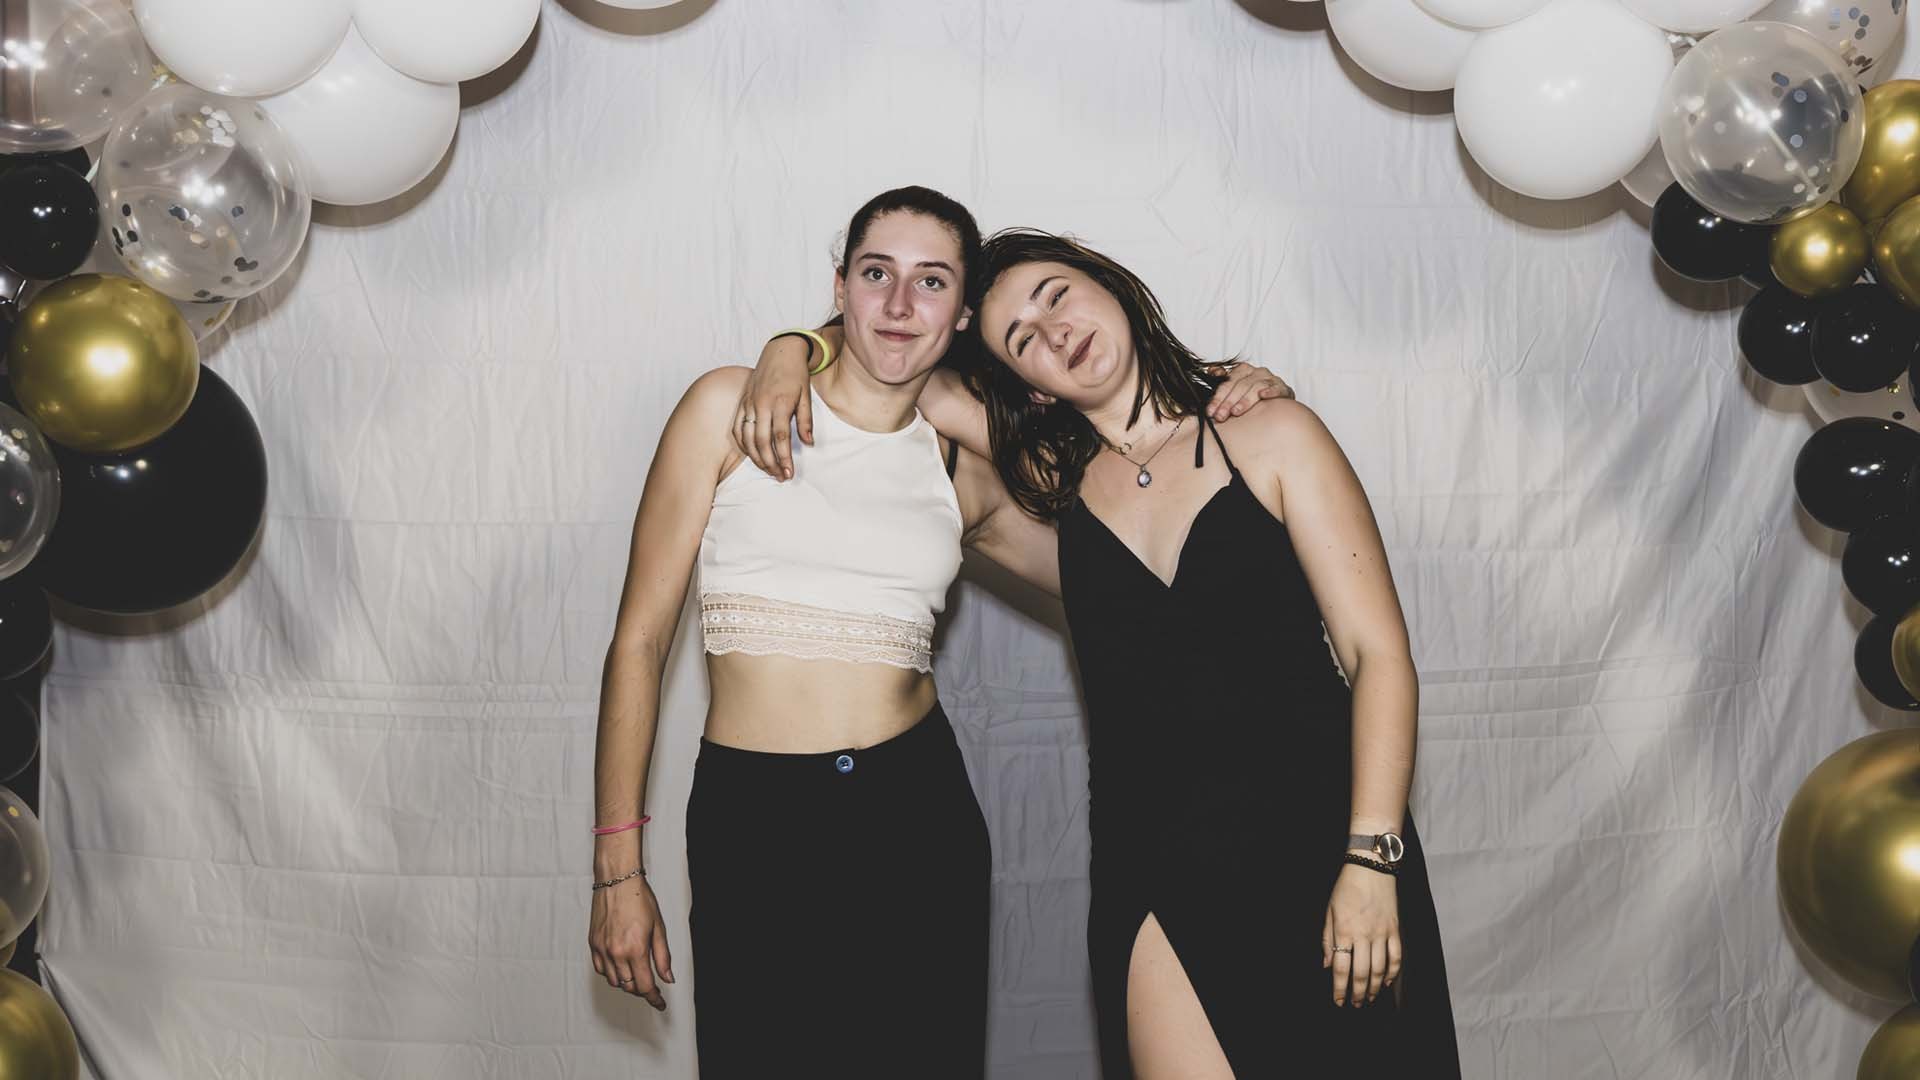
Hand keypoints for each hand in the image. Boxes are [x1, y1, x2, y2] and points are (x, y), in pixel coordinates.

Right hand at [589, 875, 674, 1009]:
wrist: (617, 881)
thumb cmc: (639, 900)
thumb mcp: (659, 928)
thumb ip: (662, 957)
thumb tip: (667, 979)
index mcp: (635, 950)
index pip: (645, 986)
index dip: (654, 998)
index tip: (660, 1004)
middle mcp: (616, 953)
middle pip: (629, 987)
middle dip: (643, 991)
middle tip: (652, 987)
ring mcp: (602, 950)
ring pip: (614, 982)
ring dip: (627, 984)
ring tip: (637, 975)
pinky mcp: (593, 944)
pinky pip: (601, 970)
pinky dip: (612, 974)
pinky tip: (621, 967)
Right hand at [733, 336, 815, 480]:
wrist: (780, 351)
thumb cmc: (796, 374)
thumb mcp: (806, 396)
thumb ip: (805, 421)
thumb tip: (808, 443)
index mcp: (779, 402)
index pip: (780, 437)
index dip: (784, 458)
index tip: (789, 473)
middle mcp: (761, 404)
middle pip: (761, 441)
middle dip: (770, 463)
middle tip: (780, 476)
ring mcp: (749, 403)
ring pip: (747, 437)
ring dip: (756, 457)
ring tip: (768, 469)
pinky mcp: (743, 402)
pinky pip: (737, 428)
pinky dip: (742, 444)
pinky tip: (751, 454)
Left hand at [1204, 361, 1293, 420]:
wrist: (1277, 402)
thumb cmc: (1252, 396)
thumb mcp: (1235, 388)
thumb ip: (1222, 382)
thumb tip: (1211, 371)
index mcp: (1243, 370)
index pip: (1227, 382)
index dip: (1217, 397)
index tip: (1210, 412)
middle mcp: (1257, 372)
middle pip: (1240, 385)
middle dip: (1228, 402)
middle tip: (1220, 416)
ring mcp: (1271, 379)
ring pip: (1256, 387)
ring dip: (1245, 400)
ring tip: (1236, 412)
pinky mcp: (1283, 388)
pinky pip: (1277, 388)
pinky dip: (1271, 391)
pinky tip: (1264, 396)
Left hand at [1321, 862, 1399, 1007]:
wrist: (1371, 867)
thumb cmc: (1346, 887)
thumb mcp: (1329, 911)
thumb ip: (1327, 939)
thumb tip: (1327, 964)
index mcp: (1344, 931)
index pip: (1341, 968)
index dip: (1339, 989)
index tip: (1338, 1001)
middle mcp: (1364, 935)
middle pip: (1362, 973)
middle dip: (1357, 993)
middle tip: (1355, 1005)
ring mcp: (1382, 933)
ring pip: (1380, 969)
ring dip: (1374, 988)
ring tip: (1369, 998)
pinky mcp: (1395, 929)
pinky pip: (1396, 956)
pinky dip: (1393, 972)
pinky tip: (1386, 982)